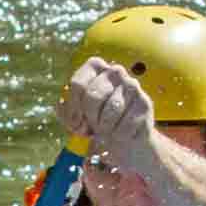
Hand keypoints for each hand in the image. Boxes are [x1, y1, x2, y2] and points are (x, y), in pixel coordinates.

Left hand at [59, 56, 160, 170]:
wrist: (126, 138)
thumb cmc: (98, 123)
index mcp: (95, 67)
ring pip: (111, 110)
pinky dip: (120, 134)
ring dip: (105, 128)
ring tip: (108, 130)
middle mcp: (115, 71)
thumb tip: (60, 106)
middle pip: (93, 95)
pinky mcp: (145, 103)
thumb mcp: (77, 119)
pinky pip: (126, 123)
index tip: (76, 123)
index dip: (73, 108)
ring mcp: (132, 85)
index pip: (78, 84)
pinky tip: (122, 133)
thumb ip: (65, 113)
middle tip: (94, 127)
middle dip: (90, 118)